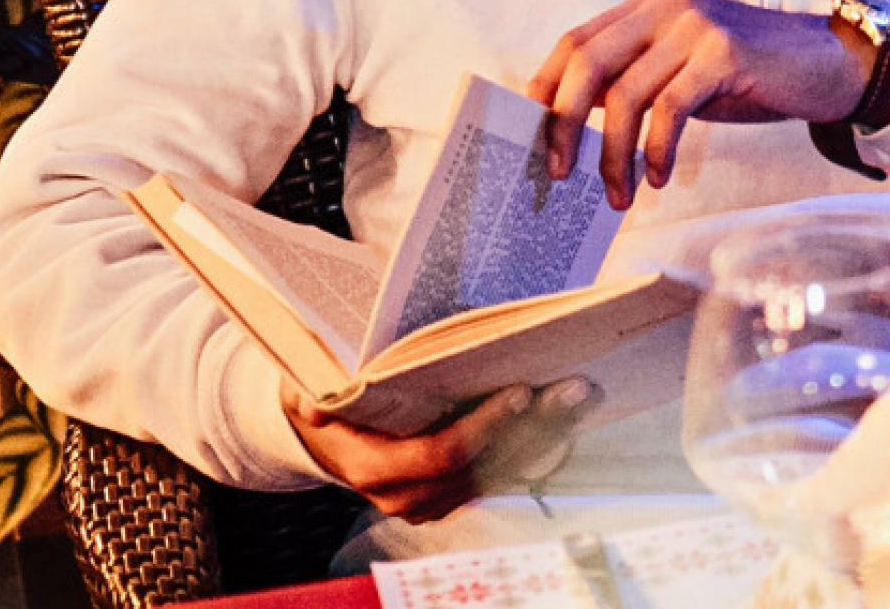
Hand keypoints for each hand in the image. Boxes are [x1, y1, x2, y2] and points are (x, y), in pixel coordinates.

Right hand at [283, 376, 593, 517]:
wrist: (317, 440)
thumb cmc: (316, 400)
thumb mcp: (308, 387)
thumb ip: (316, 392)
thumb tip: (312, 398)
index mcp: (372, 470)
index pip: (441, 455)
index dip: (483, 427)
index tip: (519, 391)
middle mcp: (406, 496)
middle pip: (483, 466)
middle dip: (533, 427)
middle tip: (575, 387)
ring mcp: (431, 501)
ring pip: (499, 474)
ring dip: (545, 437)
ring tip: (581, 397)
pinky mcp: (449, 495)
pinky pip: (498, 476)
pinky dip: (532, 448)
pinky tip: (562, 419)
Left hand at [531, 0, 871, 205]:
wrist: (828, 62)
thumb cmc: (753, 73)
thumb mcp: (686, 66)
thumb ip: (640, 78)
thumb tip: (581, 123)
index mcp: (648, 5)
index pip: (577, 40)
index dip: (547, 85)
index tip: (531, 131)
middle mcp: (664, 5)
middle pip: (588, 61)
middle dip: (564, 121)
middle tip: (560, 170)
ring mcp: (694, 26)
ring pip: (627, 93)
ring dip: (614, 153)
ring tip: (619, 192)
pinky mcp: (723, 54)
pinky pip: (672, 108)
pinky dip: (658, 150)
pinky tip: (661, 177)